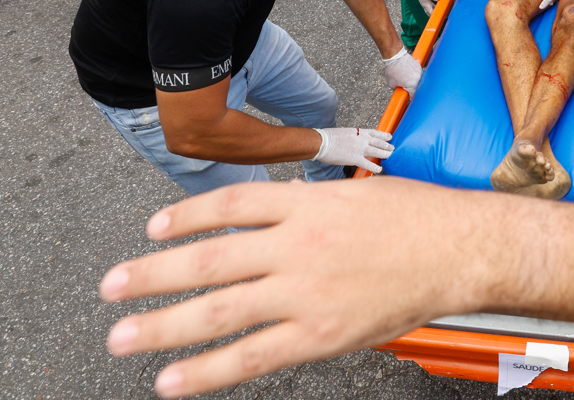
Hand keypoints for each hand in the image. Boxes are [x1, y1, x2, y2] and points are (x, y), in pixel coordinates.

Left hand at [98, 178, 494, 396]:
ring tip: (122, 336)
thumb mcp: (357, 194)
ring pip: (218, 310)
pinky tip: (174, 380)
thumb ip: (309, 207)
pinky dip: (207, 371)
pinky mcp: (319, 334)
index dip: (186, 217)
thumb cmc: (420, 218)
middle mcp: (297, 245)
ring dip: (161, 325)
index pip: (231, 204)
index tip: (154, 229)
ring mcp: (305, 293)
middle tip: (111, 287)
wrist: (462, 249)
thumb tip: (269, 220)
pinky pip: (251, 356)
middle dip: (152, 276)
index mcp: (308, 203)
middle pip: (208, 260)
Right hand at [312, 127, 393, 173]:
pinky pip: (369, 164)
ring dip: (386, 154)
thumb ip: (352, 136)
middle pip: (379, 142)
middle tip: (393, 148)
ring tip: (391, 156)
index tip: (389, 136)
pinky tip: (379, 170)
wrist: (322, 142)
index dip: (384, 135)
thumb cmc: (329, 137)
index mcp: (359, 132)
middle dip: (387, 146)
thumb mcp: (344, 132)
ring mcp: (360, 149)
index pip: (375, 132)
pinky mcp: (356, 159)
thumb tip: (354, 140)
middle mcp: (362, 139)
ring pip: (378, 152)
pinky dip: (376, 167)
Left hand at [380, 48, 421, 94]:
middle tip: (405, 87)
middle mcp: (419, 79)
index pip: (413, 95)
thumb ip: (398, 89)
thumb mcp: (392, 84)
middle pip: (417, 87)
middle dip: (411, 88)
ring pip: (418, 80)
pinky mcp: (419, 66)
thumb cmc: (392, 69)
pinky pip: (418, 72)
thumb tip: (401, 90)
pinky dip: (414, 73)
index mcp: (412, 85)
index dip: (409, 97)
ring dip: (413, 80)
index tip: (406, 96)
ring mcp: (420, 72)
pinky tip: (408, 72)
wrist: (395, 55)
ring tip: (405, 78)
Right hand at [411, 0, 440, 15]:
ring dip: (435, 10)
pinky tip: (439, 3)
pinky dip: (436, 5)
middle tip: (442, 16)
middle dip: (435, 15)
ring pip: (431, 8)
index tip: (442, 16)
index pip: (431, 13)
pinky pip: (432, 4)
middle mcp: (425, 4)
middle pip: (430, 12)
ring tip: (442, 10)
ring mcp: (426, 1)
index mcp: (426, 4)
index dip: (436, 15)